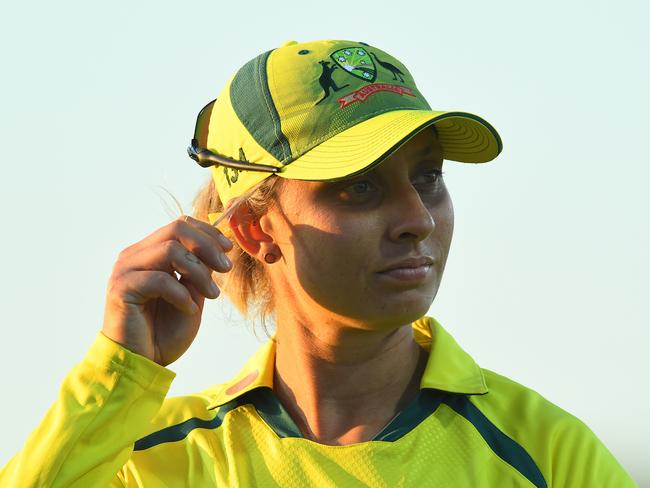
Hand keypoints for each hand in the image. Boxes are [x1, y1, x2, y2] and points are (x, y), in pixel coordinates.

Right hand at [101, 215, 232, 365]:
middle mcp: (134, 256)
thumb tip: (217, 248)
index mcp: (149, 253)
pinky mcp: (121, 288)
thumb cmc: (164, 332)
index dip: (207, 233)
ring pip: (170, 250)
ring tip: (212, 295)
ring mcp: (125, 270)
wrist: (142, 364)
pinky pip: (159, 279)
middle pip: (176, 229)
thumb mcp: (192, 295)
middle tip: (226, 268)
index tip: (228, 250)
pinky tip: (189, 310)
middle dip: (208, 246)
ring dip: (199, 272)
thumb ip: (200, 271)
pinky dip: (181, 294)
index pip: (179, 225)